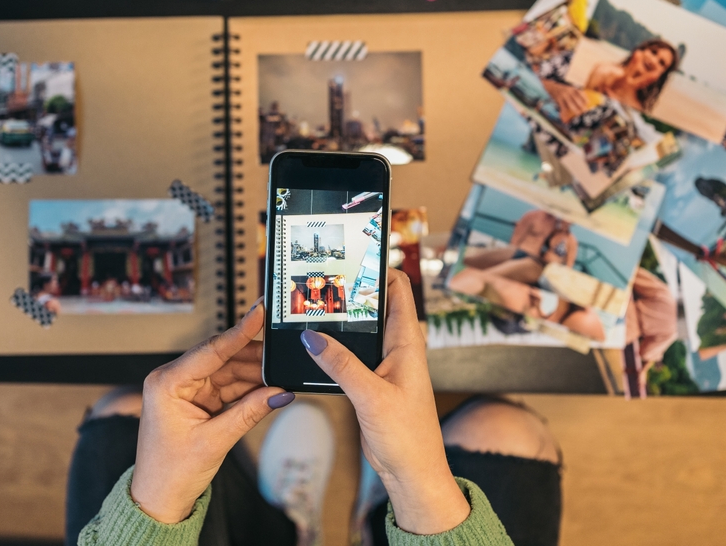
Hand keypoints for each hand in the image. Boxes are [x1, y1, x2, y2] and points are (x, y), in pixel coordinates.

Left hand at [130, 299, 293, 523]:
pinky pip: (229, 385)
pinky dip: (249, 388)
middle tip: (282, 352)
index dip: (240, 330)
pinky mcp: (199, 399)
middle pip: (223, 356)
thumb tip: (280, 393)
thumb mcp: (214, 441)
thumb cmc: (169, 472)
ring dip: (255, 374)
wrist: (158, 499)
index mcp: (166, 383)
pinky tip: (269, 388)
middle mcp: (175, 380)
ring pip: (229, 370)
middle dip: (254, 357)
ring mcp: (188, 389)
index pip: (211, 350)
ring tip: (280, 374)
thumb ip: (249, 413)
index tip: (259, 311)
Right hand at [300, 270, 469, 534]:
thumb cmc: (408, 437)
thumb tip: (312, 337)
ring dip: (344, 319)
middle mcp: (399, 348)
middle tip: (325, 277)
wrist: (413, 472)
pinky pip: (354, 353)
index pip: (398, 290)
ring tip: (317, 304)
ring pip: (364, 329)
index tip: (354, 254)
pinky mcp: (373, 381)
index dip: (379, 268)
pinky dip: (337, 345)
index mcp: (408, 343)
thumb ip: (341, 365)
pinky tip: (317, 344)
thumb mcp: (371, 397)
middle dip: (354, 289)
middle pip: (377, 304)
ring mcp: (386, 364)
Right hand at [541, 78, 587, 120]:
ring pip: (570, 103)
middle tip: (585, 111)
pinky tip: (566, 116)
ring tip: (578, 114)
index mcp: (573, 89)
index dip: (585, 98)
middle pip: (576, 99)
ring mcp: (563, 95)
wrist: (552, 87)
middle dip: (581, 105)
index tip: (588, 103)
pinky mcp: (558, 100)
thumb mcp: (570, 89)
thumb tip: (584, 102)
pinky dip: (565, 112)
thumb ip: (576, 94)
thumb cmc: (563, 90)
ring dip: (575, 109)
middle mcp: (568, 91)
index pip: (580, 93)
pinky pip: (562, 107)